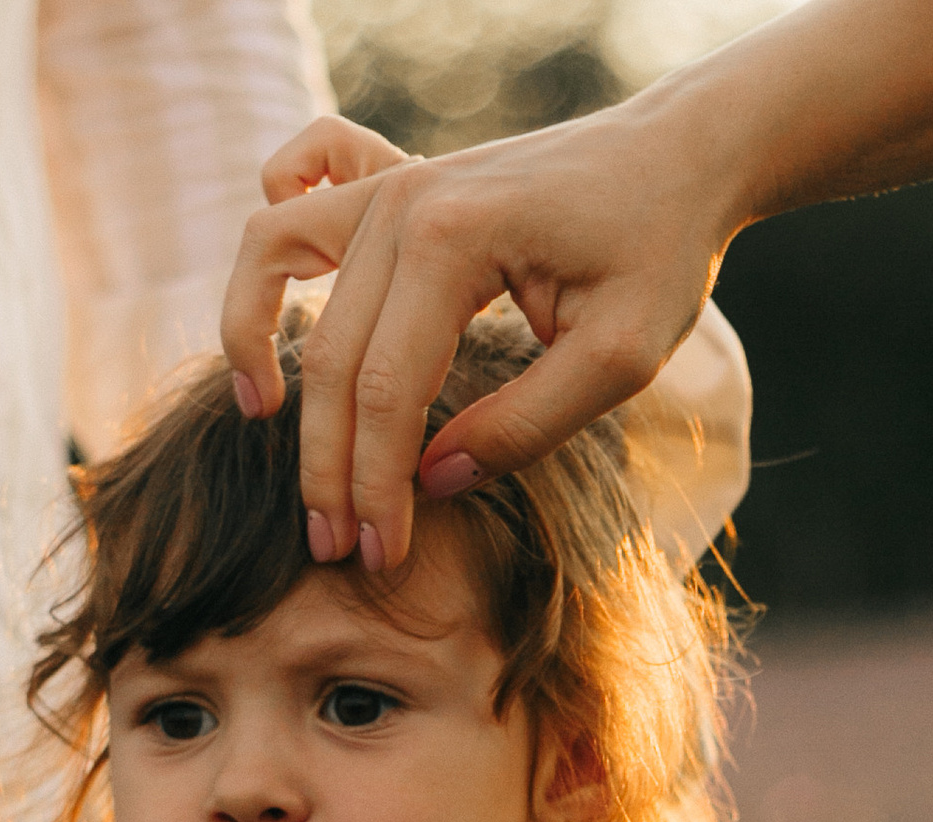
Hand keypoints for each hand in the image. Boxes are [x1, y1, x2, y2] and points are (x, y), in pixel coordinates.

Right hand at [217, 0, 932, 573]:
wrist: (680, 154)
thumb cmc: (659, 252)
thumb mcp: (617, 361)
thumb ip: (522, 427)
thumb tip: (428, 481)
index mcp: (453, 241)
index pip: (386, 392)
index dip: (377, 487)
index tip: (381, 556)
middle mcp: (401, 201)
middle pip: (331, 355)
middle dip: (327, 464)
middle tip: (333, 546)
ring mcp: (389, 181)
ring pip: (275, 265)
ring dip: (252, 343)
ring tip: (259, 418)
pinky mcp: (392, 178)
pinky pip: (291, 195)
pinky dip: (268, 250)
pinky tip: (277, 311)